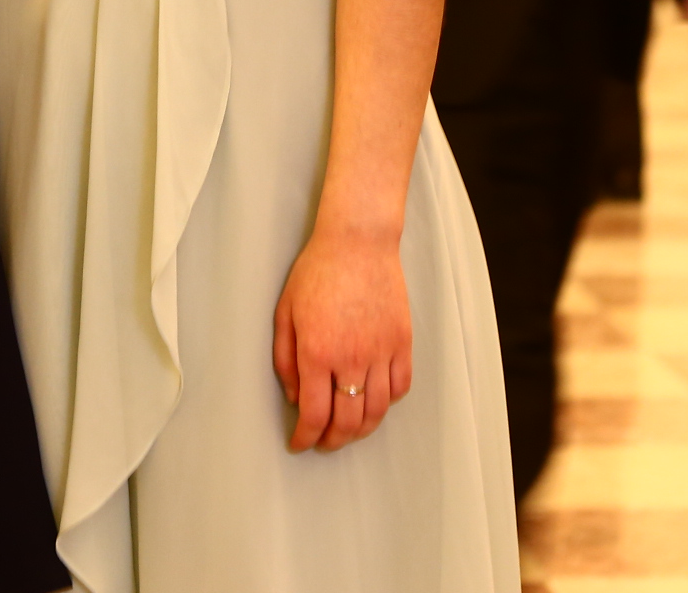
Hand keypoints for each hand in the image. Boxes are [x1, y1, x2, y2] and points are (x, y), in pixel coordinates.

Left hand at [272, 227, 412, 453]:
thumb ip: (285, 360)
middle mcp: (351, 359)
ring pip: (377, 411)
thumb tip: (296, 398)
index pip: (314, 414)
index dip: (306, 437)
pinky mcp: (402, 342)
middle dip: (333, 440)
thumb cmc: (317, 272)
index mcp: (317, 352)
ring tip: (349, 432)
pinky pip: (400, 387)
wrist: (358, 244)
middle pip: (348, 421)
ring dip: (361, 430)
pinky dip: (387, 403)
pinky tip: (374, 403)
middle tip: (324, 442)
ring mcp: (381, 352)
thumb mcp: (285, 313)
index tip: (300, 443)